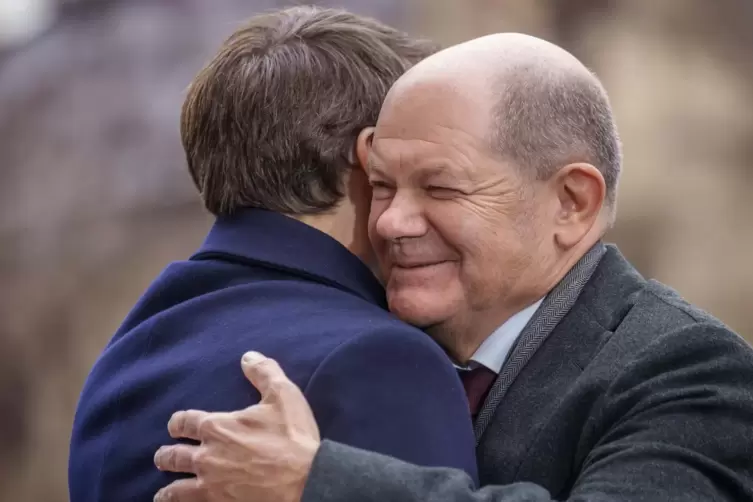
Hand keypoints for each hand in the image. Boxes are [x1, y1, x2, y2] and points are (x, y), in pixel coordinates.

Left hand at [153, 352, 320, 501]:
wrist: (306, 481)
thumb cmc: (294, 438)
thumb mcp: (283, 395)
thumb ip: (264, 372)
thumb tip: (248, 356)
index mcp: (217, 427)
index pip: (184, 422)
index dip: (177, 423)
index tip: (175, 426)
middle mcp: (206, 456)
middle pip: (173, 456)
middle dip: (166, 456)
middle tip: (163, 457)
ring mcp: (210, 485)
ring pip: (176, 489)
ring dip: (168, 489)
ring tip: (163, 493)